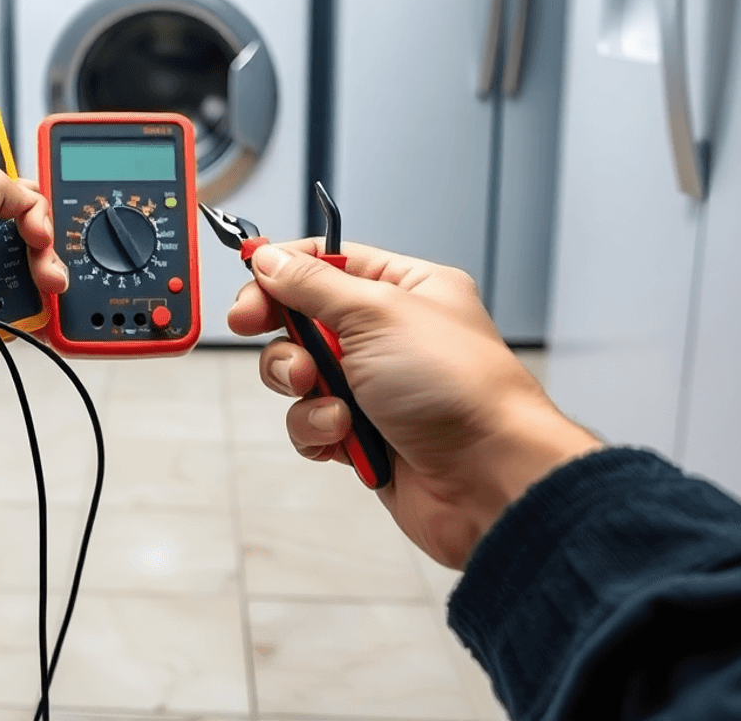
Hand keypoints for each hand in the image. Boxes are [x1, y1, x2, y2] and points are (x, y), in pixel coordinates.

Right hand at [228, 239, 600, 567]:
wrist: (492, 482)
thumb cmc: (460, 390)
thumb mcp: (377, 314)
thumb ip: (313, 284)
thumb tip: (270, 256)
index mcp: (405, 289)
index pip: (328, 261)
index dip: (282, 268)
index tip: (248, 280)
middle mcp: (388, 334)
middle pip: (302, 318)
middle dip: (283, 333)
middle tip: (253, 329)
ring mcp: (374, 386)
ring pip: (299, 373)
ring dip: (301, 385)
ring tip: (324, 394)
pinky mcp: (363, 434)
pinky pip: (310, 422)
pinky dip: (318, 428)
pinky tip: (344, 434)